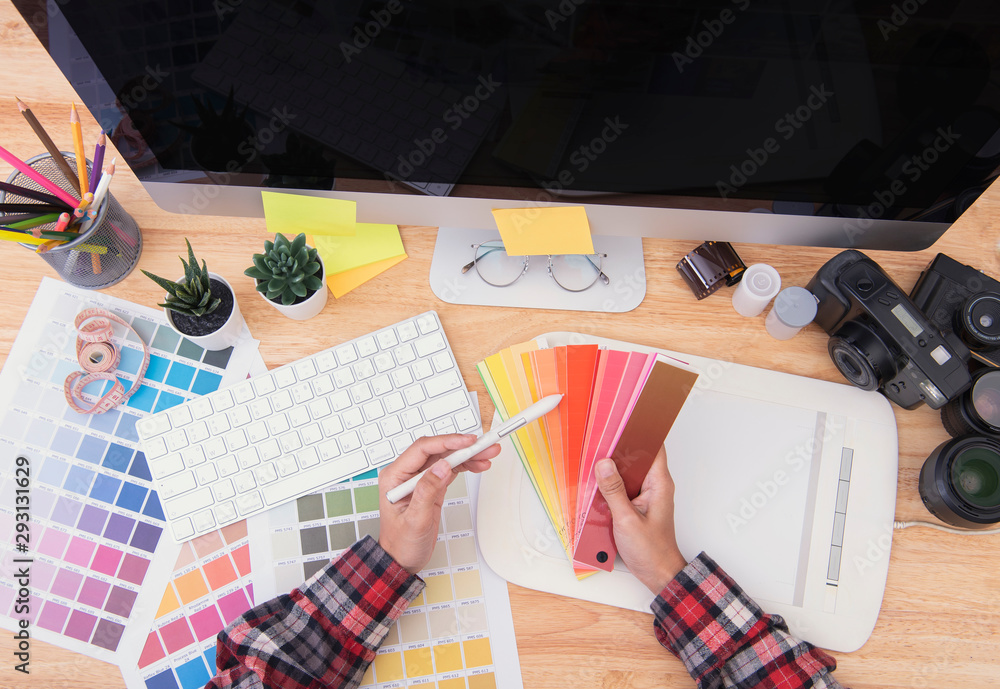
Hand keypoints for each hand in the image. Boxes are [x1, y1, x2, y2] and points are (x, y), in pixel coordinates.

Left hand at [379, 434, 499, 573]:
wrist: (402, 560)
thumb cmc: (401, 544)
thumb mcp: (415, 520)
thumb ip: (428, 492)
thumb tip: (442, 467)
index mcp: (395, 477)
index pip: (423, 449)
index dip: (447, 442)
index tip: (468, 442)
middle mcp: (407, 474)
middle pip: (438, 451)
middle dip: (463, 448)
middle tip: (486, 446)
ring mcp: (420, 479)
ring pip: (446, 459)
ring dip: (467, 456)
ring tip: (488, 455)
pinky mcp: (432, 486)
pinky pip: (450, 469)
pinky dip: (465, 466)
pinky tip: (478, 464)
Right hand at [595, 446, 686, 593]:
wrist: (660, 574)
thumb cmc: (652, 551)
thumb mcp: (626, 519)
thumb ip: (614, 490)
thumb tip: (604, 465)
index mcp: (659, 483)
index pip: (653, 446)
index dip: (640, 432)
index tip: (622, 423)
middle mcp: (656, 485)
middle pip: (637, 457)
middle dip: (618, 451)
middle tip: (600, 446)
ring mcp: (647, 494)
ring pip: (628, 472)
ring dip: (613, 471)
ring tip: (596, 467)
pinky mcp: (638, 504)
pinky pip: (624, 487)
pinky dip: (612, 486)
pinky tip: (600, 489)